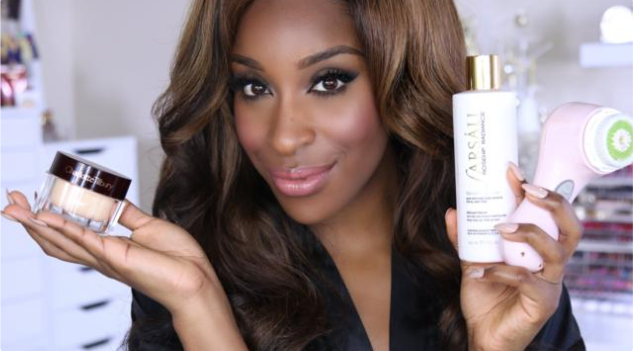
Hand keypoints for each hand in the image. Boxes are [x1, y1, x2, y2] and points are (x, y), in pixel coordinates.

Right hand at [2, 190, 226, 315]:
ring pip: (61, 241)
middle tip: (10, 201)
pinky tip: (44, 215)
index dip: (45, 220)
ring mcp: (105, 258)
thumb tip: (113, 200)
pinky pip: (83, 239)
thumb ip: (126, 215)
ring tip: (14, 207)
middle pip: (55, 240)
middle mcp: (100, 256)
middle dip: (29, 221)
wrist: (195, 277)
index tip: (30, 201)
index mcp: (107, 249)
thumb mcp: (147, 226)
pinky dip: (62, 226)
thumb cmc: (177, 258)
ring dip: (35, 224)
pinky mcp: (115, 256)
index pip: (67, 235)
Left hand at [444, 163, 582, 350]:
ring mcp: (550, 284)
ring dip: (529, 233)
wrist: (483, 334)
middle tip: (527, 189)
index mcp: (540, 250)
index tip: (512, 171)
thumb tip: (453, 210)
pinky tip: (478, 271)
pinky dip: (499, 271)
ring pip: (555, 251)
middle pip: (570, 228)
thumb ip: (466, 238)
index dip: (537, 191)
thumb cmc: (486, 296)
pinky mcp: (542, 303)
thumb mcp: (473, 260)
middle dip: (553, 203)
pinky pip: (526, 281)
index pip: (549, 215)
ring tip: (500, 228)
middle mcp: (551, 264)